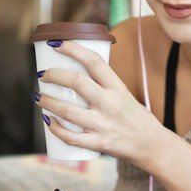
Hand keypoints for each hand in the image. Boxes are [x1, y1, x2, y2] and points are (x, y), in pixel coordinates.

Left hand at [35, 40, 163, 164]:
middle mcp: (110, 104)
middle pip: (76, 82)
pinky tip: (47, 121)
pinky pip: (71, 137)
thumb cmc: (136, 117)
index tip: (56, 44)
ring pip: (68, 111)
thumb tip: (75, 73)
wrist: (152, 146)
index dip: (72, 49)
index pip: (94, 61)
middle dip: (54, 75)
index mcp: (118, 88)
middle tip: (42, 74)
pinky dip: (55, 128)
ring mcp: (103, 125)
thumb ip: (103, 85)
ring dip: (48, 102)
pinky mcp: (99, 143)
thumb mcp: (124, 95)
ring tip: (38, 97)